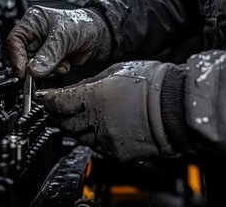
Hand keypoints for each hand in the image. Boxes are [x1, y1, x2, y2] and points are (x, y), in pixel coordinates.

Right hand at [6, 5, 111, 78]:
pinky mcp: (50, 60)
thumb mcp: (64, 37)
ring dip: (49, 69)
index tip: (23, 72)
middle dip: (36, 65)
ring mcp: (42, 48)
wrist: (100, 36)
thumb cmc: (83, 24)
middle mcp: (35, 35)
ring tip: (62, 62)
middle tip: (46, 69)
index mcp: (33, 21)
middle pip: (23, 56)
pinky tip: (65, 63)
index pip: (15, 40)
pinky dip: (55, 71)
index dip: (17, 57)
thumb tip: (34, 70)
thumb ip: (48, 54)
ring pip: (35, 67)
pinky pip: (46, 71)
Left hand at [43, 61, 175, 161]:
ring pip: (79, 137)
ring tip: (86, 116)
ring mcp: (107, 139)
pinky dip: (95, 138)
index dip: (50, 101)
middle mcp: (98, 121)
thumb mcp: (115, 73)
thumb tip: (72, 91)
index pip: (58, 104)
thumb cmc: (152, 84)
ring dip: (77, 127)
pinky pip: (97, 147)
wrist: (178, 107)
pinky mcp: (118, 153)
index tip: (48, 99)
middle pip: (64, 123)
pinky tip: (103, 127)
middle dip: (59, 115)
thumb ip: (89, 84)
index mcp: (95, 97)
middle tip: (61, 108)